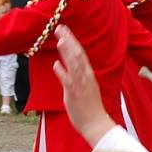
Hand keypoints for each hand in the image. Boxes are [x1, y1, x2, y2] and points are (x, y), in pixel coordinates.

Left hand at [53, 25, 115, 144]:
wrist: (96, 123)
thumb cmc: (89, 107)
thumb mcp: (83, 86)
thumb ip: (71, 74)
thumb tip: (58, 64)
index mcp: (88, 74)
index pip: (80, 53)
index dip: (72, 41)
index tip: (65, 30)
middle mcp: (85, 77)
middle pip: (77, 55)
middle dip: (69, 40)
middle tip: (60, 28)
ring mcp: (79, 85)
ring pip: (74, 65)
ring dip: (68, 52)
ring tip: (61, 39)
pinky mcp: (73, 94)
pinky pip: (67, 81)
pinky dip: (62, 72)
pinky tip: (56, 64)